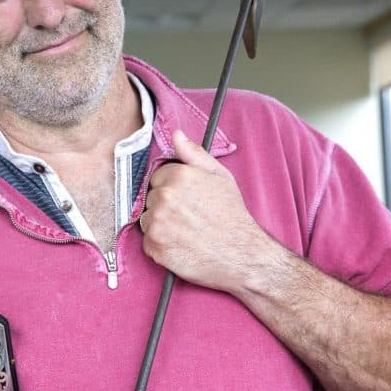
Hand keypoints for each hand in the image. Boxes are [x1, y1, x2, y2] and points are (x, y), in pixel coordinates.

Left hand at [140, 129, 282, 291]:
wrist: (243, 254)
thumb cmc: (232, 215)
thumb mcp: (220, 176)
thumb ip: (194, 154)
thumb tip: (176, 135)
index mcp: (178, 176)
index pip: (157, 177)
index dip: (172, 189)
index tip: (186, 200)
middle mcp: (164, 197)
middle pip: (150, 198)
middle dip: (165, 206)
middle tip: (189, 217)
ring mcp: (157, 222)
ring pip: (147, 220)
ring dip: (161, 226)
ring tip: (185, 232)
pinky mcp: (154, 246)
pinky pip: (148, 243)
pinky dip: (160, 246)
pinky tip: (180, 246)